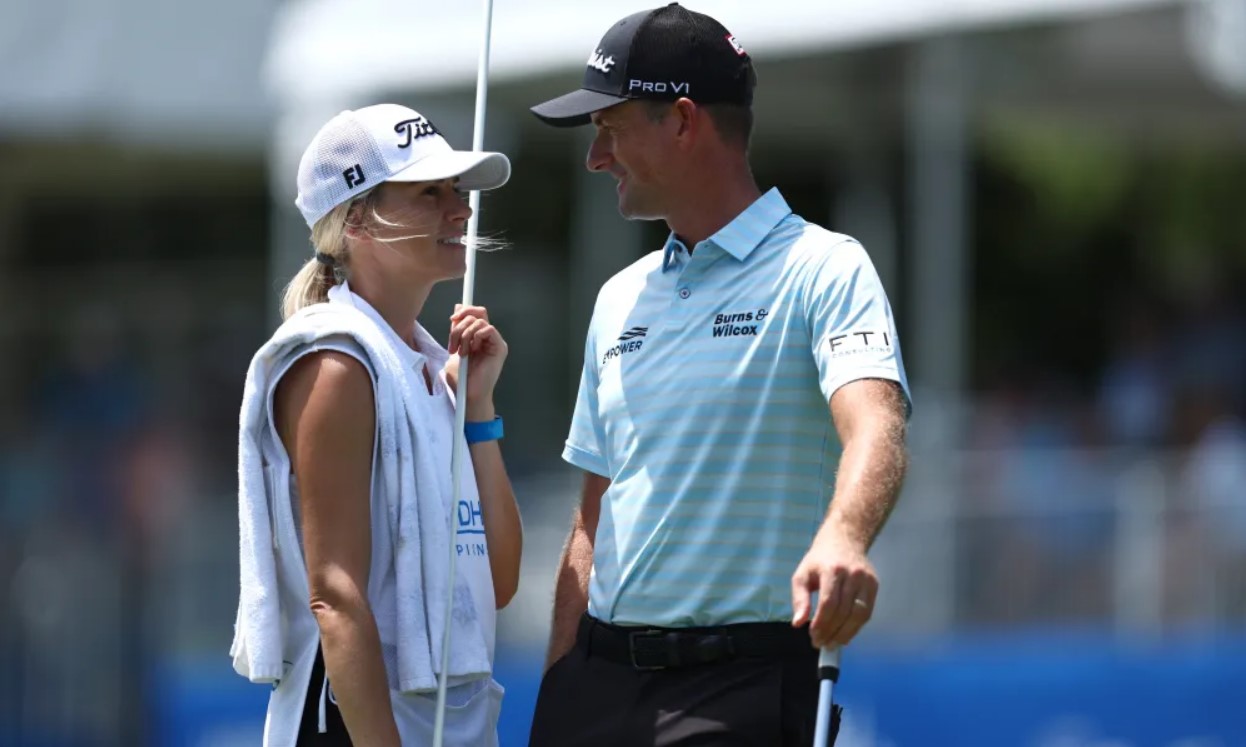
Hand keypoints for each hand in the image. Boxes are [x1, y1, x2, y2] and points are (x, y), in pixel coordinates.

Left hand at [444, 305, 506, 415]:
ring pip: (480, 322)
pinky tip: (472, 351)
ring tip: (461, 352)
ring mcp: (496, 342)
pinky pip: (488, 329)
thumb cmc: (461, 378)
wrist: (467, 395)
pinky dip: (476, 337)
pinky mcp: (500, 347)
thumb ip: (457, 329)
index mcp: (479, 337)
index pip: (475, 314)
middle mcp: (489, 338)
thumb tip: (458, 307)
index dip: (464, 311)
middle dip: (461, 323)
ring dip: (464, 335)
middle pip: (479, 313)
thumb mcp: (454, 348)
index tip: (452, 319)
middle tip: (453, 341)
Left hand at [790, 528, 878, 647]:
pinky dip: (856, 627)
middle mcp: (852, 574)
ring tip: (832, 644)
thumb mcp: (802, 574)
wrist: (844, 540)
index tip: (813, 636)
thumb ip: (799, 599)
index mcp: (832, 570)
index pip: (828, 603)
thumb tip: (798, 623)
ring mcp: (866, 580)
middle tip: (821, 644)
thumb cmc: (819, 560)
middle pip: (844, 611)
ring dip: (845, 634)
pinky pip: (867, 612)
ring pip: (858, 615)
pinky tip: (845, 635)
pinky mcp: (874, 585)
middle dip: (831, 632)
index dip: (821, 623)